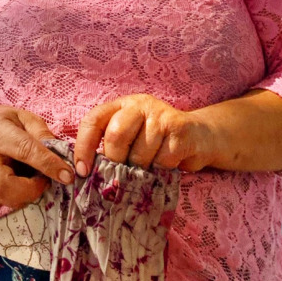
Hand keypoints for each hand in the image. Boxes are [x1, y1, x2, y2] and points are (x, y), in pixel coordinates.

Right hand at [0, 105, 73, 208]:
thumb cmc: (2, 123)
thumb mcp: (23, 117)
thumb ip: (42, 133)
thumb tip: (61, 154)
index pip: (25, 151)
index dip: (48, 165)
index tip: (68, 175)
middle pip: (3, 185)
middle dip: (30, 190)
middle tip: (46, 181)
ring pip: (6, 199)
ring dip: (29, 194)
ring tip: (36, 178)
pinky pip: (7, 201)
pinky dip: (22, 196)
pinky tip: (25, 181)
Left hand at [73, 94, 213, 176]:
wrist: (199, 136)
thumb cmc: (157, 141)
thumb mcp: (131, 136)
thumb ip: (111, 146)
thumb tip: (87, 173)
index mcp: (121, 105)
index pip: (93, 121)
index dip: (83, 147)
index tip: (82, 171)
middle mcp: (140, 105)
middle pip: (115, 136)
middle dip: (115, 161)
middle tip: (120, 174)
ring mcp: (161, 116)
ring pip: (139, 154)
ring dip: (141, 169)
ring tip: (147, 168)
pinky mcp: (180, 130)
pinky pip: (162, 160)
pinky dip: (161, 170)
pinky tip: (165, 165)